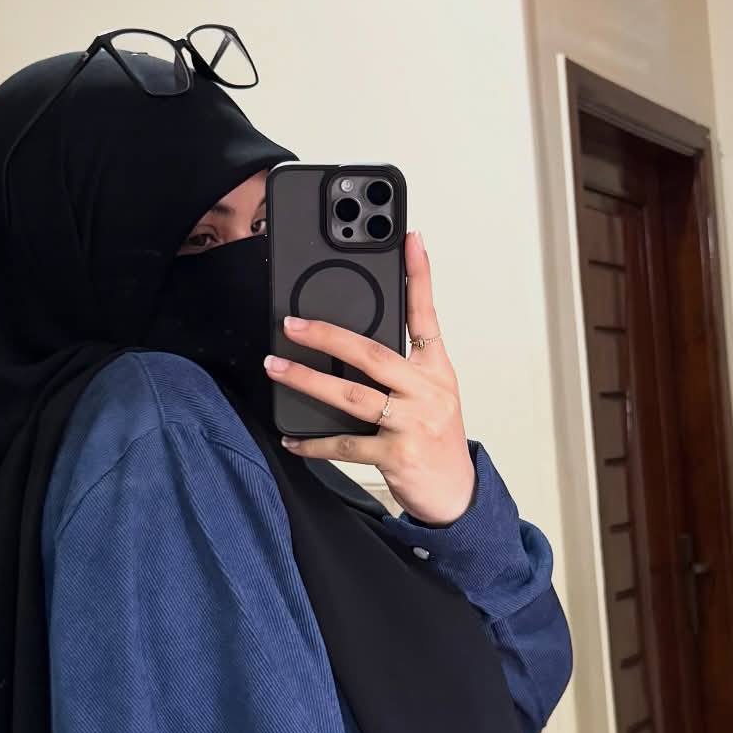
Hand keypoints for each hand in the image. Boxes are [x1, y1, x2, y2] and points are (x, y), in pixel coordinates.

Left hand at [263, 231, 475, 524]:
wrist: (456, 493)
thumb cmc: (437, 440)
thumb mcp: (432, 395)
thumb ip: (402, 369)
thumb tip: (350, 345)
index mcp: (437, 370)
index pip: (427, 315)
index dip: (420, 275)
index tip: (410, 238)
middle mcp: (427, 391)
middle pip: (373, 353)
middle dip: (328, 335)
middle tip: (292, 324)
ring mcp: (412, 423)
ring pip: (352, 395)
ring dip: (309, 381)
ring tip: (277, 368)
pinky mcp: (396, 455)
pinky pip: (346, 444)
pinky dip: (315, 442)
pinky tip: (293, 438)